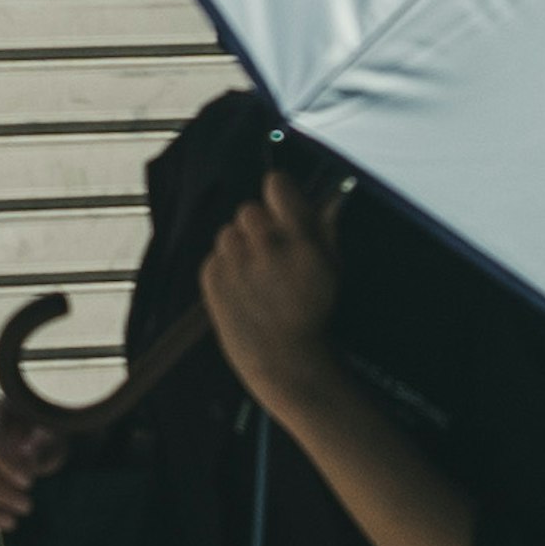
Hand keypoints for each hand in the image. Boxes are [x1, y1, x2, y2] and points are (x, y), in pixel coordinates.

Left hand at [201, 168, 343, 420]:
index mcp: (298, 236)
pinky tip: (244, 292)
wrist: (283, 361)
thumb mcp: (332, 270)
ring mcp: (234, 260)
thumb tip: (328, 198)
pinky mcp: (212, 277)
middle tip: (271, 256)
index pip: (276, 185)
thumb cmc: (313, 315)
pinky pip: (214, 257)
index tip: (281, 205)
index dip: (279, 194)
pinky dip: (225, 270)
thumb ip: (326, 228)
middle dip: (259, 227)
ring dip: (240, 248)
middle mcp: (264, 243)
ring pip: (228, 233)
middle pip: (249, 209)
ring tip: (258, 279)